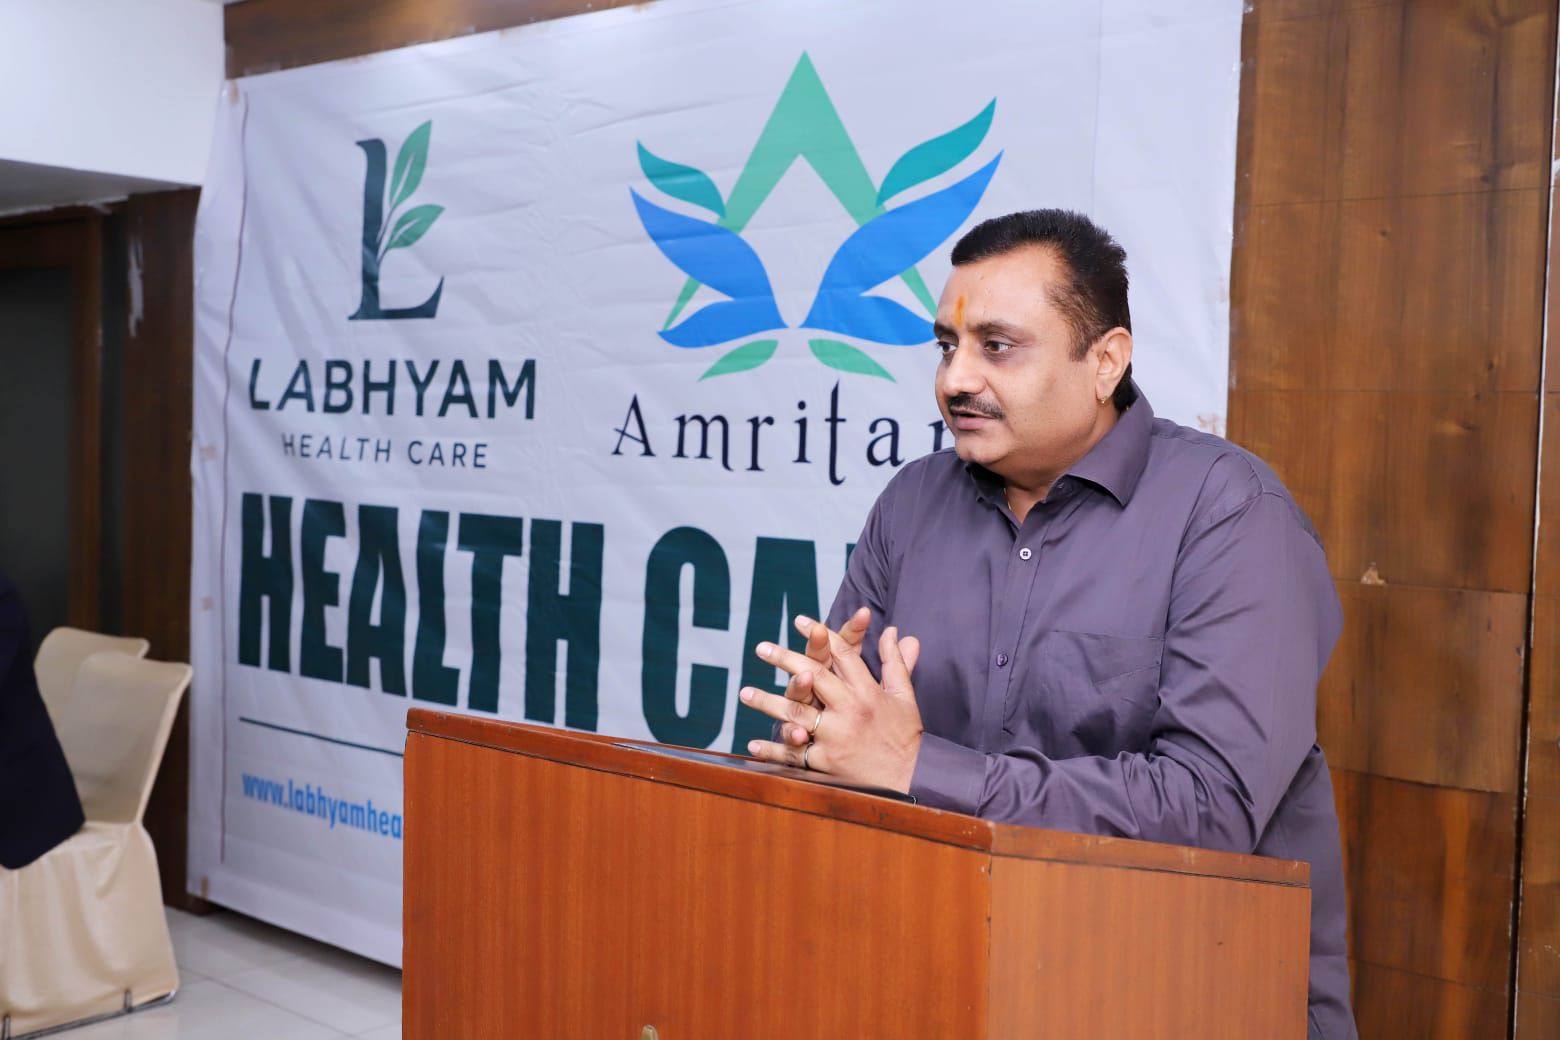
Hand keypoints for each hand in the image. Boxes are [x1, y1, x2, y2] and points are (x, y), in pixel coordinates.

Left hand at [741, 621, 923, 792]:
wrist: (911, 778)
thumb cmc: (905, 735)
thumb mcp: (904, 696)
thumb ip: (895, 662)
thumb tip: (895, 630)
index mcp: (869, 692)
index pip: (842, 655)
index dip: (821, 635)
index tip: (800, 621)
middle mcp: (851, 711)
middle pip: (814, 677)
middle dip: (786, 660)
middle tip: (762, 648)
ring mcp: (836, 737)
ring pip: (796, 714)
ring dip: (767, 702)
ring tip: (745, 693)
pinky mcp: (826, 762)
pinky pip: (794, 755)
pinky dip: (773, 750)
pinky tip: (753, 743)